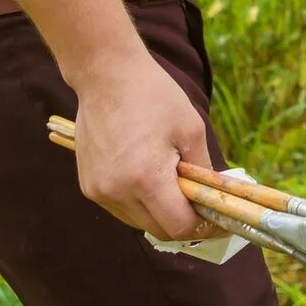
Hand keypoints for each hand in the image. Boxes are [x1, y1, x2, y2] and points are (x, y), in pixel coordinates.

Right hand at [72, 54, 221, 241]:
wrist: (105, 75)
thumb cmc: (153, 96)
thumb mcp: (190, 129)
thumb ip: (203, 171)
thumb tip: (214, 198)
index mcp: (146, 178)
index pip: (178, 227)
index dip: (203, 227)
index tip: (218, 220)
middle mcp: (117, 192)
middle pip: (158, 230)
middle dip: (182, 222)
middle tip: (201, 205)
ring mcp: (99, 191)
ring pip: (138, 222)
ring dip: (159, 213)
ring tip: (174, 186)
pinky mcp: (88, 185)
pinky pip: (120, 208)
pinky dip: (138, 203)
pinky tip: (148, 177)